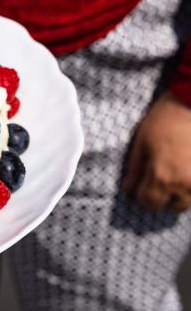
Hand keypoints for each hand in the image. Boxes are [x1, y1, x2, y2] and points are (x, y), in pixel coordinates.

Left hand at [122, 92, 190, 212]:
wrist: (190, 103)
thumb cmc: (163, 121)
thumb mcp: (141, 143)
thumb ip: (134, 169)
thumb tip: (126, 189)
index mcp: (162, 178)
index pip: (150, 203)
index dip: (142, 196)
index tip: (140, 187)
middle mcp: (185, 184)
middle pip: (173, 207)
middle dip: (163, 198)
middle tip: (157, 182)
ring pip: (190, 201)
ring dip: (180, 194)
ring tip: (173, 175)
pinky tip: (184, 169)